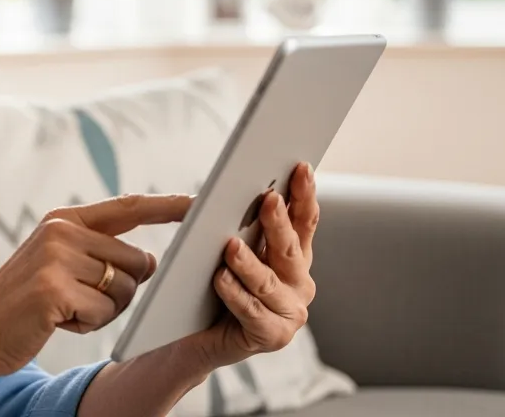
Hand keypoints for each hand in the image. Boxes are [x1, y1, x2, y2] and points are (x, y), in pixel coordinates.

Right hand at [0, 194, 193, 379]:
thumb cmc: (21, 306)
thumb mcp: (56, 265)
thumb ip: (99, 254)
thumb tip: (153, 260)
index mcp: (62, 220)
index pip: (128, 207)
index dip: (167, 205)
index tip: (199, 202)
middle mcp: (61, 231)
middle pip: (136, 261)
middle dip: (122, 290)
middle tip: (80, 301)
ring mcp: (56, 258)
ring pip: (126, 289)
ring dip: (104, 311)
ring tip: (65, 310)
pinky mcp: (55, 289)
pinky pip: (105, 312)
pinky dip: (88, 325)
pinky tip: (58, 322)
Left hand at [181, 162, 318, 370]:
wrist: (200, 337)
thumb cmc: (215, 287)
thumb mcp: (233, 252)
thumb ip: (244, 227)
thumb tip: (238, 191)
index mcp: (295, 257)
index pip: (304, 221)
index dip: (304, 194)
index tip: (300, 167)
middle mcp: (299, 284)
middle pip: (289, 248)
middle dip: (279, 222)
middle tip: (268, 198)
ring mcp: (290, 313)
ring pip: (268, 282)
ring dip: (249, 262)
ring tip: (230, 245)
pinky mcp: (272, 336)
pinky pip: (251, 311)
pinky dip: (234, 293)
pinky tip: (219, 278)